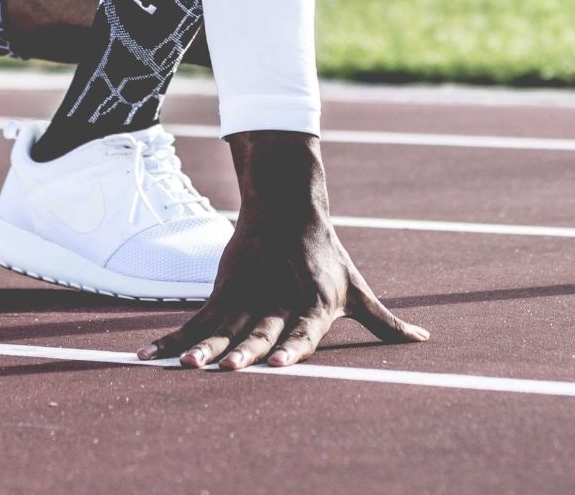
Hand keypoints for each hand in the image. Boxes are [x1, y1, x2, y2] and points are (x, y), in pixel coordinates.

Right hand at [138, 130, 427, 369]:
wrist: (287, 205)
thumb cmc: (327, 256)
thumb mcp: (357, 289)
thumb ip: (385, 322)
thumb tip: (424, 339)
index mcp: (315, 305)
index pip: (304, 330)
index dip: (293, 347)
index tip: (279, 364)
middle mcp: (280, 302)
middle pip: (261, 331)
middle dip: (245, 351)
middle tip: (230, 368)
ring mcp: (249, 297)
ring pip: (224, 327)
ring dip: (202, 348)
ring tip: (185, 366)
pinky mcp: (225, 291)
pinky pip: (197, 321)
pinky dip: (173, 340)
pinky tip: (150, 357)